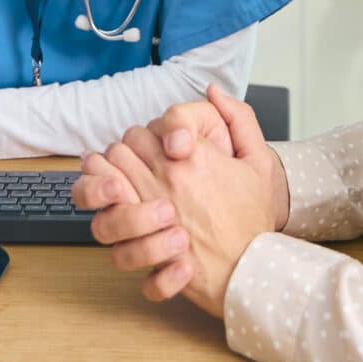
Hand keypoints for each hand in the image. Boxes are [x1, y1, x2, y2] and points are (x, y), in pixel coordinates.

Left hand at [81, 87, 290, 317]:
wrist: (251, 270)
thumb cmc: (253, 220)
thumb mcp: (259, 162)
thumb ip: (238, 118)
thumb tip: (213, 91)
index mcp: (192, 157)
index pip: (146, 130)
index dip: (147, 136)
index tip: (157, 148)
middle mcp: (167, 180)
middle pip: (121, 148)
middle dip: (126, 153)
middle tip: (138, 164)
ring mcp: (149, 211)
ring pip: (105, 178)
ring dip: (108, 178)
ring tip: (119, 184)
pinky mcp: (141, 243)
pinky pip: (104, 219)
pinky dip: (103, 213)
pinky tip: (113, 211)